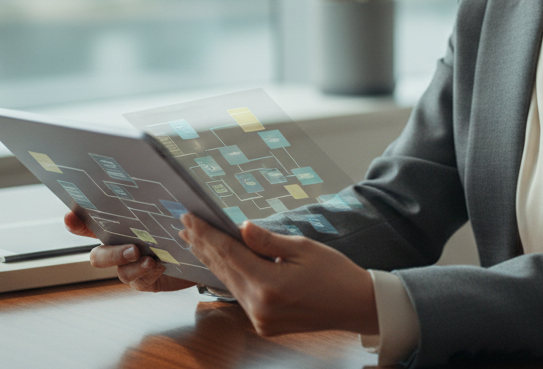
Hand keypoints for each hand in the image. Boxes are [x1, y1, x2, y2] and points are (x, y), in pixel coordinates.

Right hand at [63, 211, 193, 292]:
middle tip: (132, 249)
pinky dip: (149, 274)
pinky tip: (160, 266)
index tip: (69, 217)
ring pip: (121, 272)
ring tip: (150, 260)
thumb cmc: (173, 225)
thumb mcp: (161, 210)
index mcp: (117, 229)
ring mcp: (129, 268)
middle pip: (98, 257)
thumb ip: (149, 201)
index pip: (89, 225)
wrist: (195, 250)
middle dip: (111, 254)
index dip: (75, 223)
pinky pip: (139, 282)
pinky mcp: (144, 281)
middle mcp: (118, 249)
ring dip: (134, 266)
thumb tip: (153, 179)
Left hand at [180, 213, 377, 336]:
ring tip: (195, 240)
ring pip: (228, 283)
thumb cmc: (335, 274)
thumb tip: (241, 227)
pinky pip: (240, 294)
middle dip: (203, 245)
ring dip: (212, 260)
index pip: (228, 253)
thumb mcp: (303, 248)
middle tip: (186, 224)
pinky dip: (229, 275)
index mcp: (269, 285)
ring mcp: (260, 319)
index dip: (207, 233)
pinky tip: (220, 261)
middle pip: (223, 269)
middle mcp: (259, 306)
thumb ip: (267, 240)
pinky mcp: (264, 324)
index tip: (191, 217)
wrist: (357, 306)